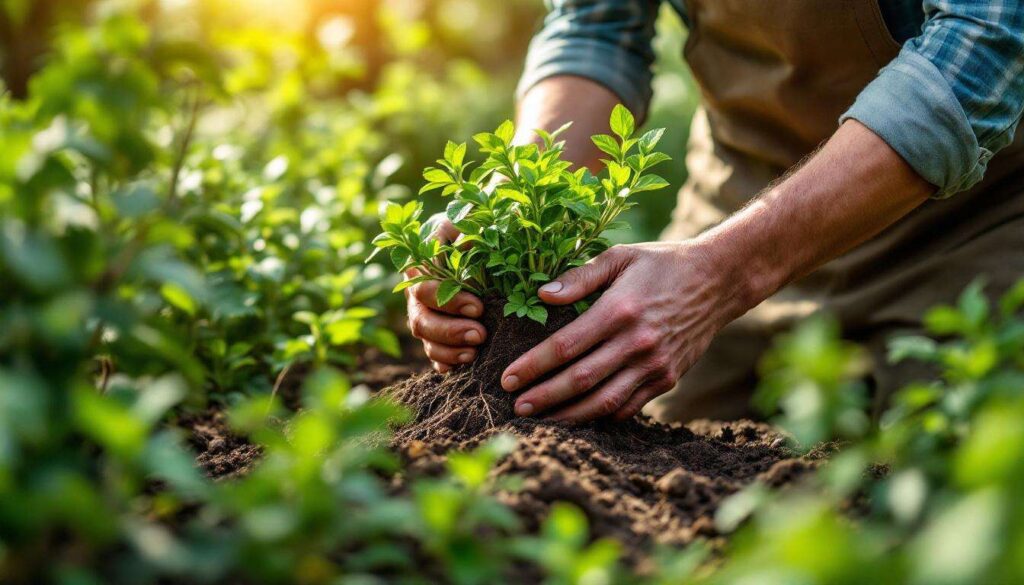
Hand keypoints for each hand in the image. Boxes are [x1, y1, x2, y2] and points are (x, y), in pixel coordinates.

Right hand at [404, 216, 486, 372]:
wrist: (482, 236)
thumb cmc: (477, 224)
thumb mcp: (471, 217)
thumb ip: (467, 227)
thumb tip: (466, 245)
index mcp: (420, 262)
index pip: (423, 286)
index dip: (447, 300)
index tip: (477, 307)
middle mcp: (416, 290)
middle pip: (420, 318)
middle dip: (449, 331)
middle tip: (480, 335)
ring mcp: (424, 312)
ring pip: (424, 339)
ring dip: (448, 350)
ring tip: (475, 354)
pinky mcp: (436, 331)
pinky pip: (433, 354)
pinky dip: (446, 363)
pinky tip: (465, 366)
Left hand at [501, 242, 741, 422]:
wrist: (718, 281)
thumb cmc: (662, 263)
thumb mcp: (620, 257)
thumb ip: (579, 277)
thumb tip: (542, 295)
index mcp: (618, 310)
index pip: (565, 347)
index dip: (533, 366)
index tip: (508, 379)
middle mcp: (636, 342)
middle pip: (579, 381)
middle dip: (543, 398)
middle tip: (515, 407)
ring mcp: (654, 365)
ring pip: (603, 402)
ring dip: (568, 415)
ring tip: (540, 419)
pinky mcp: (667, 378)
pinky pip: (628, 406)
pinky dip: (601, 416)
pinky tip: (578, 417)